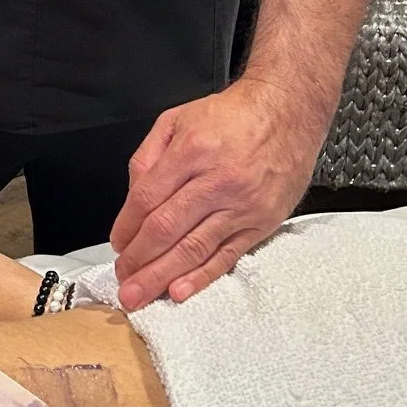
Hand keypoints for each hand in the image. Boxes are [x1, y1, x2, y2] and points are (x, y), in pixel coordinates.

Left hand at [109, 77, 322, 308]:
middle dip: (139, 260)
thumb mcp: (178, 118)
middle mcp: (217, 180)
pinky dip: (202, 276)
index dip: (127, 227)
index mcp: (192, 151)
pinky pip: (226, 255)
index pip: (147, 198)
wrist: (288, 112)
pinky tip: (180, 291)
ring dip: (162, 275)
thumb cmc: (233, 116)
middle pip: (166, 228)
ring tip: (141, 294)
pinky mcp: (261, 222)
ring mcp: (241, 204)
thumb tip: (132, 197)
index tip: (117, 244)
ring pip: (194, 248)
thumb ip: (148, 156)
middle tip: (122, 279)